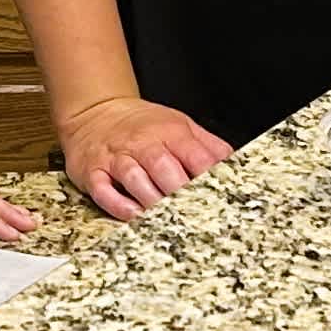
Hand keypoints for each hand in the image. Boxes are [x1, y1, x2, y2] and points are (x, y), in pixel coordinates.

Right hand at [57, 95, 231, 220]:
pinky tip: (134, 215)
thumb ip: (209, 146)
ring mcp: (117, 157)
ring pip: (135, 179)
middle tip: (193, 215)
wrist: (95, 112)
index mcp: (171, 132)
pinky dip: (119, 205)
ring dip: (151, 200)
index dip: (209, 179)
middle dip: (180, 192)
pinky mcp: (94, 171)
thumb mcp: (180, 125)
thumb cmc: (143, 125)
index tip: (219, 201)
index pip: (196, 156)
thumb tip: (236, 168)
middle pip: (165, 167)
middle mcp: (144, 144)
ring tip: (165, 218)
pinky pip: (104, 190)